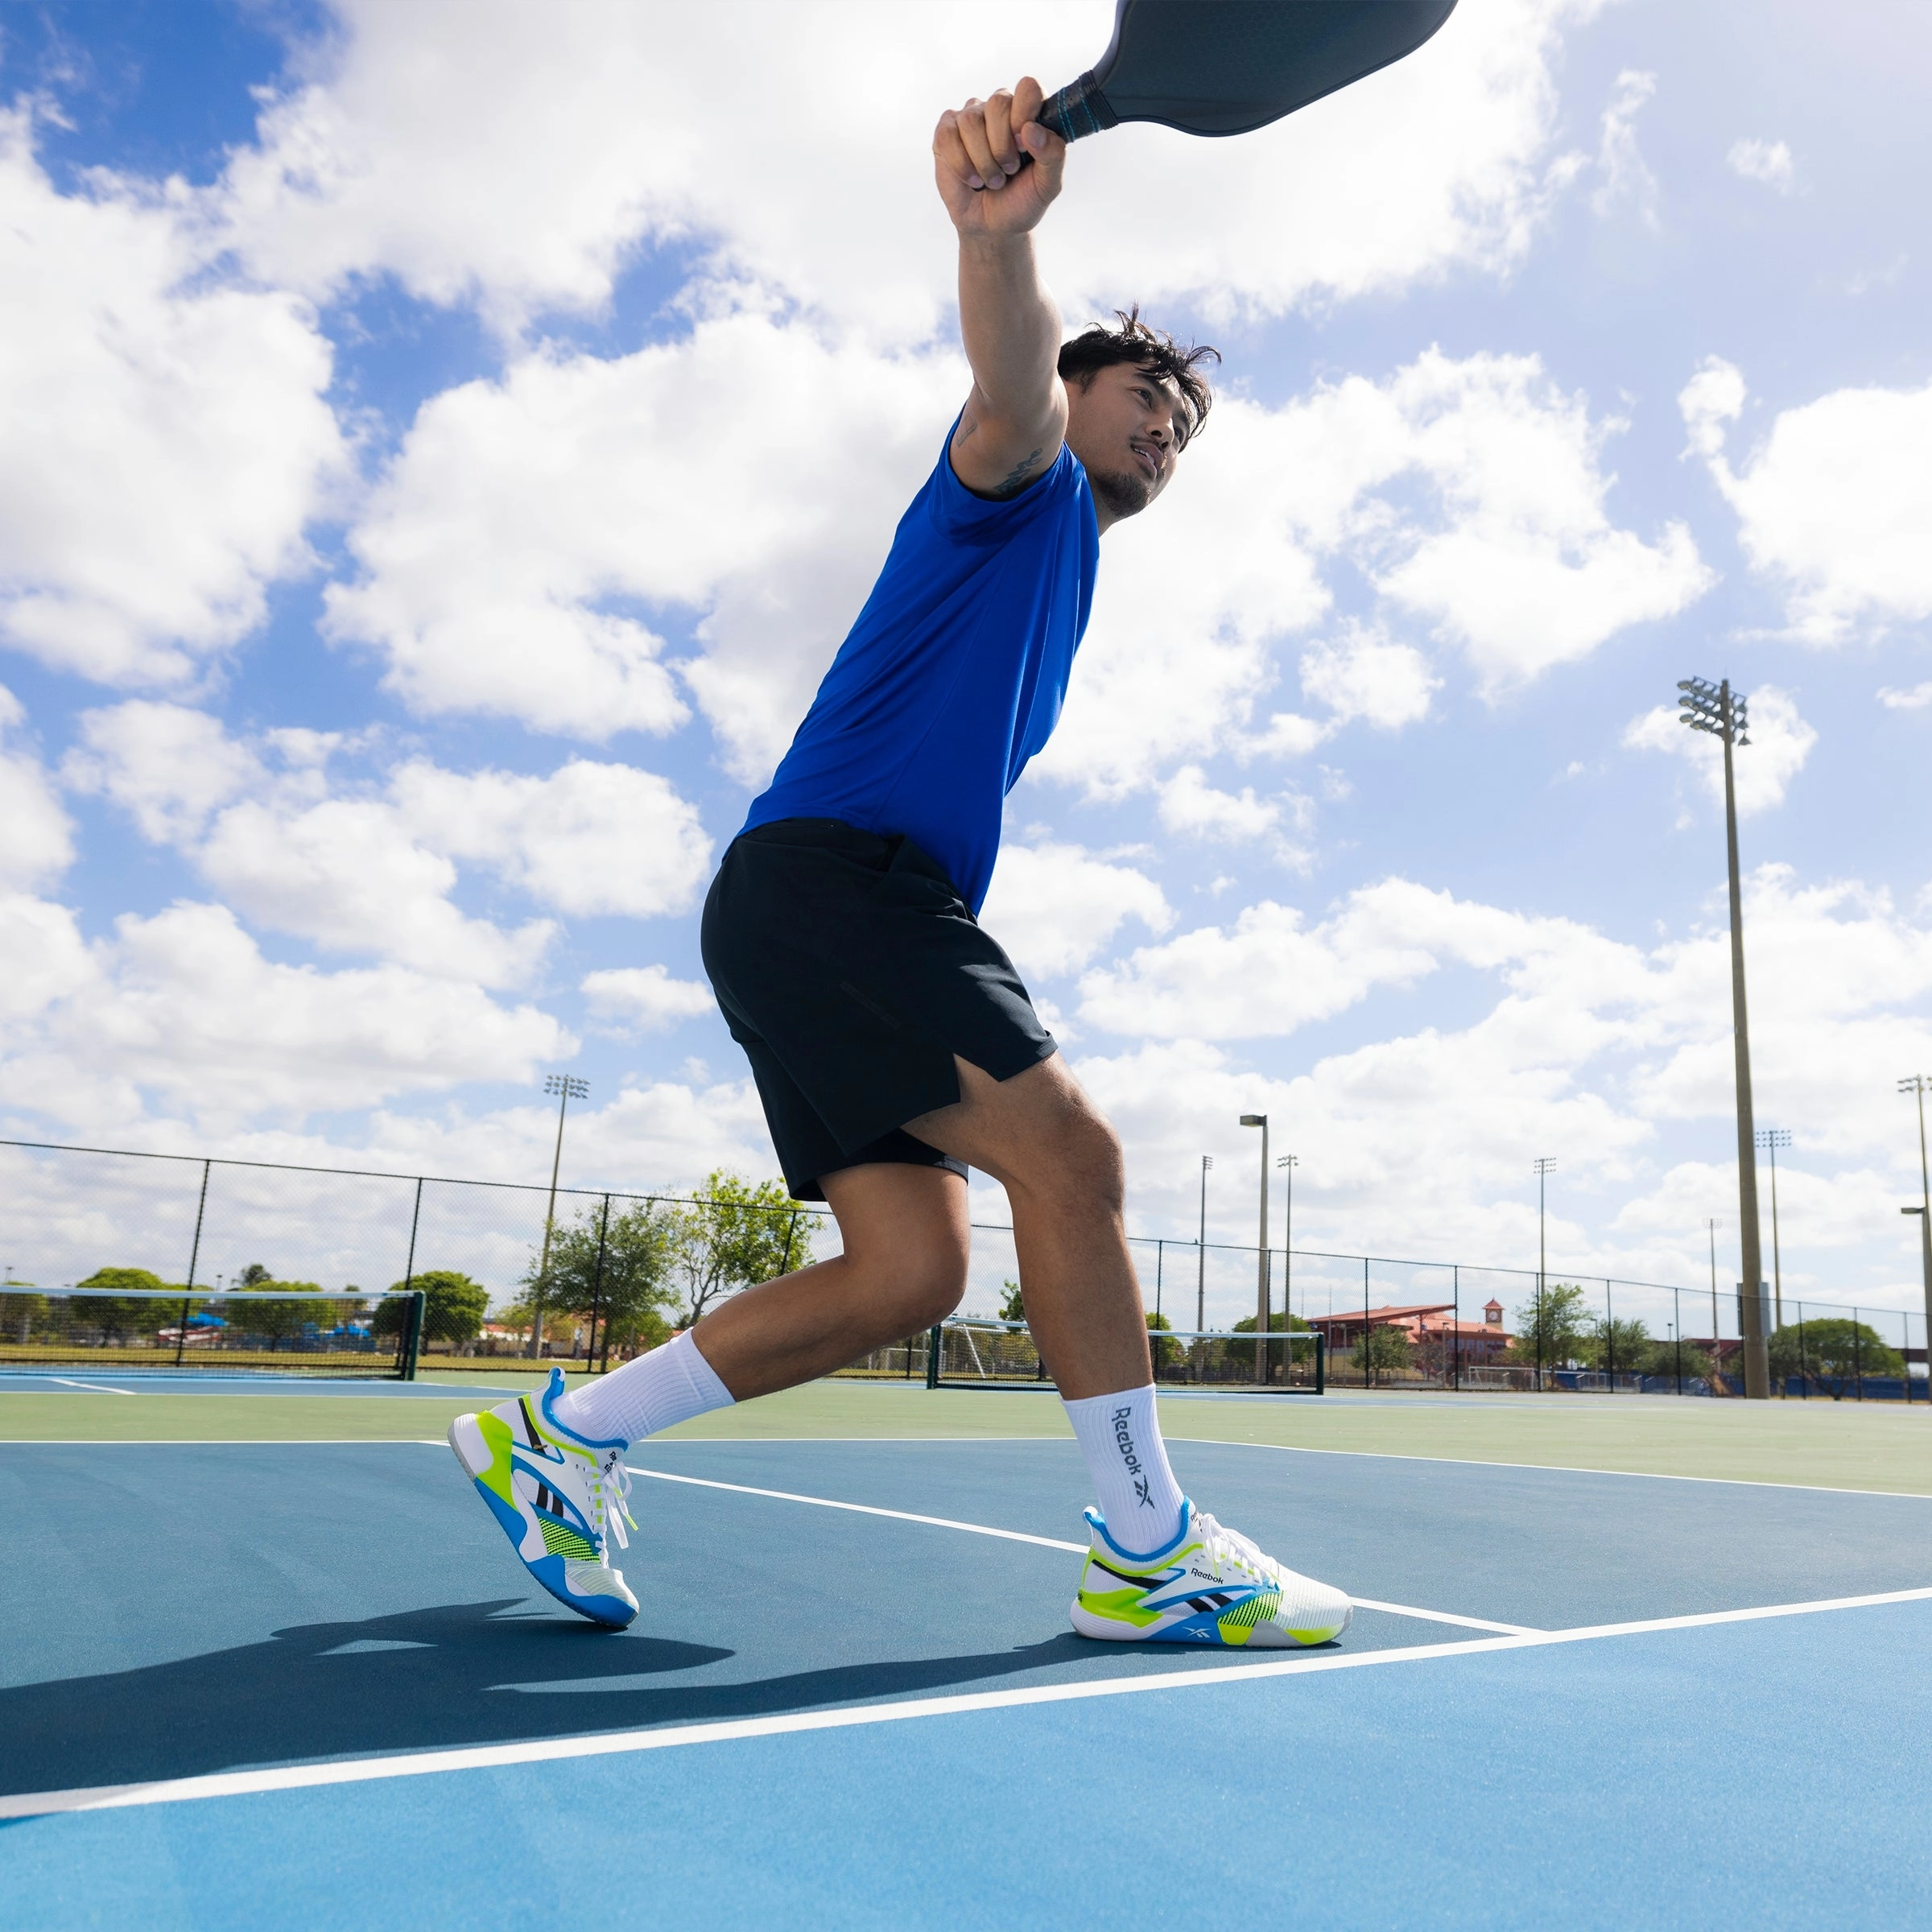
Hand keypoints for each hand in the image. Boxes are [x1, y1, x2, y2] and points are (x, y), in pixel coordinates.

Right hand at [933, 78, 1065, 235]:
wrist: (993, 227)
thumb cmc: (1021, 200)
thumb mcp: (1048, 184)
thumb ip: (1053, 155)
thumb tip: (1031, 130)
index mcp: (1028, 112)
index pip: (1028, 88)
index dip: (1025, 114)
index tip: (1023, 145)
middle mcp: (999, 108)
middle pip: (998, 104)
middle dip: (1003, 146)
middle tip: (1008, 170)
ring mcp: (970, 118)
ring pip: (971, 122)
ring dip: (983, 161)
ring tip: (991, 179)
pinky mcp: (945, 133)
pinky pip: (948, 137)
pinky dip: (961, 165)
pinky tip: (971, 179)